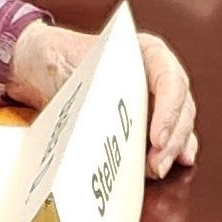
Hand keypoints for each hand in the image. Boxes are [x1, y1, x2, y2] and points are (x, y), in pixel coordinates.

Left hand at [8, 22, 200, 173]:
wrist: (41, 67)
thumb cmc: (57, 58)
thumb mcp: (66, 63)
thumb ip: (86, 86)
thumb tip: (99, 122)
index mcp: (145, 52)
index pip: (169, 79)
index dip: (169, 110)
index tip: (157, 138)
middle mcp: (156, 75)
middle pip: (181, 107)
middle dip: (172, 139)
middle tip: (156, 165)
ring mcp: (154, 99)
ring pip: (180, 124)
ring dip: (172, 150)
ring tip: (157, 170)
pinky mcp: (146, 121)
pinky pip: (169, 137)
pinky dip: (173, 152)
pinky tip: (174, 165)